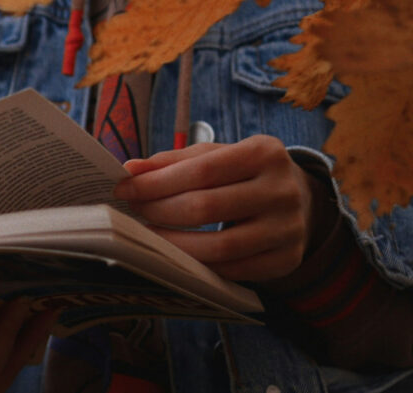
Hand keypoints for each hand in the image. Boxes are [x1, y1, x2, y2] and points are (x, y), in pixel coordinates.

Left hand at [113, 135, 329, 280]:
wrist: (298, 200)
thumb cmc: (243, 174)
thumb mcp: (215, 156)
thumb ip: (173, 161)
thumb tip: (130, 169)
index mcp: (264, 153)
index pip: (200, 171)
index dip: (156, 183)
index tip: (124, 190)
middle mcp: (282, 190)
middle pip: (205, 208)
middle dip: (159, 211)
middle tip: (134, 213)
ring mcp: (288, 228)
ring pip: (219, 246)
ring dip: (174, 245)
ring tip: (150, 236)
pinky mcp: (286, 259)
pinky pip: (233, 270)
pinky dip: (200, 265)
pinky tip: (178, 255)